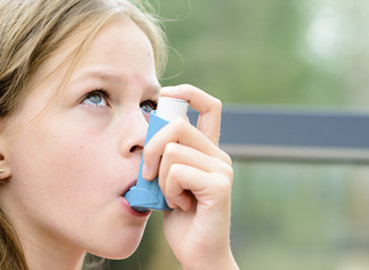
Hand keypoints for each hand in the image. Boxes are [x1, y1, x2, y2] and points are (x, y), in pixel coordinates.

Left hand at [142, 84, 238, 269]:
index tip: (164, 95)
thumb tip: (147, 128)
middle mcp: (219, 155)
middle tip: (148, 174)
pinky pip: (177, 172)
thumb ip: (164, 156)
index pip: (208, 105)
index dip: (187, 92)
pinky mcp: (218, 186)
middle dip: (151, 147)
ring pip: (172, 151)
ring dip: (159, 178)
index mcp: (208, 150)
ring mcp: (221, 170)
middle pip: (176, 124)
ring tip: (171, 197)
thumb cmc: (180, 219)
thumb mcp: (166, 180)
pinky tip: (180, 206)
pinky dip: (168, 191)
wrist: (197, 253)